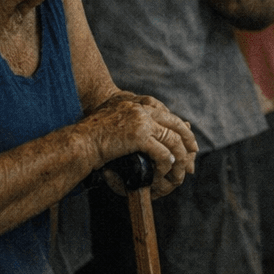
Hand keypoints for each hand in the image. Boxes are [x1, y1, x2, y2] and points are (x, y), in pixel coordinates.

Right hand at [82, 92, 197, 196]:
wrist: (79, 142)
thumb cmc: (91, 136)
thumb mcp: (114, 122)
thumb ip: (132, 123)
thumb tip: (148, 136)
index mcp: (136, 103)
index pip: (166, 114)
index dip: (178, 127)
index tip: (185, 138)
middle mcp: (142, 109)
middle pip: (175, 123)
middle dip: (188, 139)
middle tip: (194, 152)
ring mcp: (141, 121)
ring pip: (173, 139)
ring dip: (180, 157)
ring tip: (181, 169)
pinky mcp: (139, 136)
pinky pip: (162, 152)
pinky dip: (167, 163)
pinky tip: (165, 170)